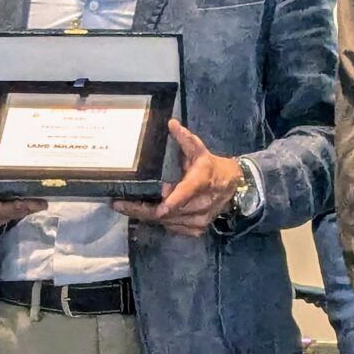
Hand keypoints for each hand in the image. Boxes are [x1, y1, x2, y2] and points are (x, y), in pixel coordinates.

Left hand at [114, 120, 245, 236]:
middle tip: (119, 205)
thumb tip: (171, 124)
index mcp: (202, 181)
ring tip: (127, 207)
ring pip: (168, 222)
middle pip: (169, 212)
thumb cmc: (211, 166)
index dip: (172, 201)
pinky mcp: (197, 229)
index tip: (158, 207)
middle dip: (143, 209)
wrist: (233, 186)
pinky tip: (146, 213)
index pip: (186, 193)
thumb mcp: (199, 150)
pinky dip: (160, 221)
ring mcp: (200, 219)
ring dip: (148, 215)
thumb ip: (185, 139)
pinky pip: (173, 228)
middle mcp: (202, 203)